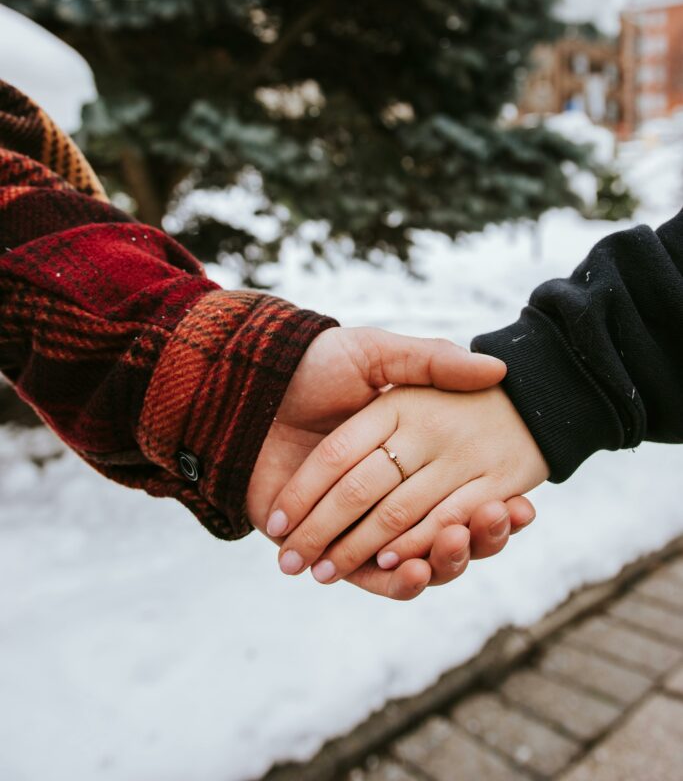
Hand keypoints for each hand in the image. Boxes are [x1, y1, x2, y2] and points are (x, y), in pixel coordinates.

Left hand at [269, 384, 548, 585]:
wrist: (245, 387)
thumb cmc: (313, 364)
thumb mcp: (376, 354)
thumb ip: (430, 361)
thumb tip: (496, 368)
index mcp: (408, 452)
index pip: (463, 491)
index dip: (496, 504)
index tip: (525, 505)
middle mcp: (390, 491)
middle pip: (446, 531)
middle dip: (478, 536)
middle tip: (500, 522)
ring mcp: (359, 522)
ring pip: (414, 558)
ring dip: (443, 561)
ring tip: (457, 544)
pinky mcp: (328, 545)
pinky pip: (369, 577)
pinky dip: (394, 582)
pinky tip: (412, 571)